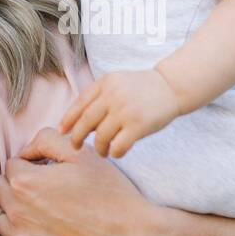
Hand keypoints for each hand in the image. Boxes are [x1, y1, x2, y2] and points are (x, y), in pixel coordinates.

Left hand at [0, 126, 150, 235]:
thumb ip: (47, 139)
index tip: (49, 173)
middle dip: (17, 184)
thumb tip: (26, 151)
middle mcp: (16, 211)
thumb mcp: (83, 154)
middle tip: (43, 190)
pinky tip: (26, 231)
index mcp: (25, 181)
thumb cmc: (109, 193)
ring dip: (8, 208)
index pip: (11, 164)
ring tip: (34, 210)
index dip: (32, 164)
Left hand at [56, 68, 180, 157]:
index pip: (80, 103)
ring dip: (99, 148)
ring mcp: (126, 111)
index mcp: (106, 83)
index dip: (68, 119)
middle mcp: (113, 95)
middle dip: (77, 137)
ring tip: (102, 152)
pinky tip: (115, 153)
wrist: (172, 87)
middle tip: (76, 146)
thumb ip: (99, 96)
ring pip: (101, 136)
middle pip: (86, 121)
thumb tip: (76, 122)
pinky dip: (114, 153)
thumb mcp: (117, 82)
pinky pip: (118, 146)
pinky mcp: (139, 125)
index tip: (62, 131)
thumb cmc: (142, 88)